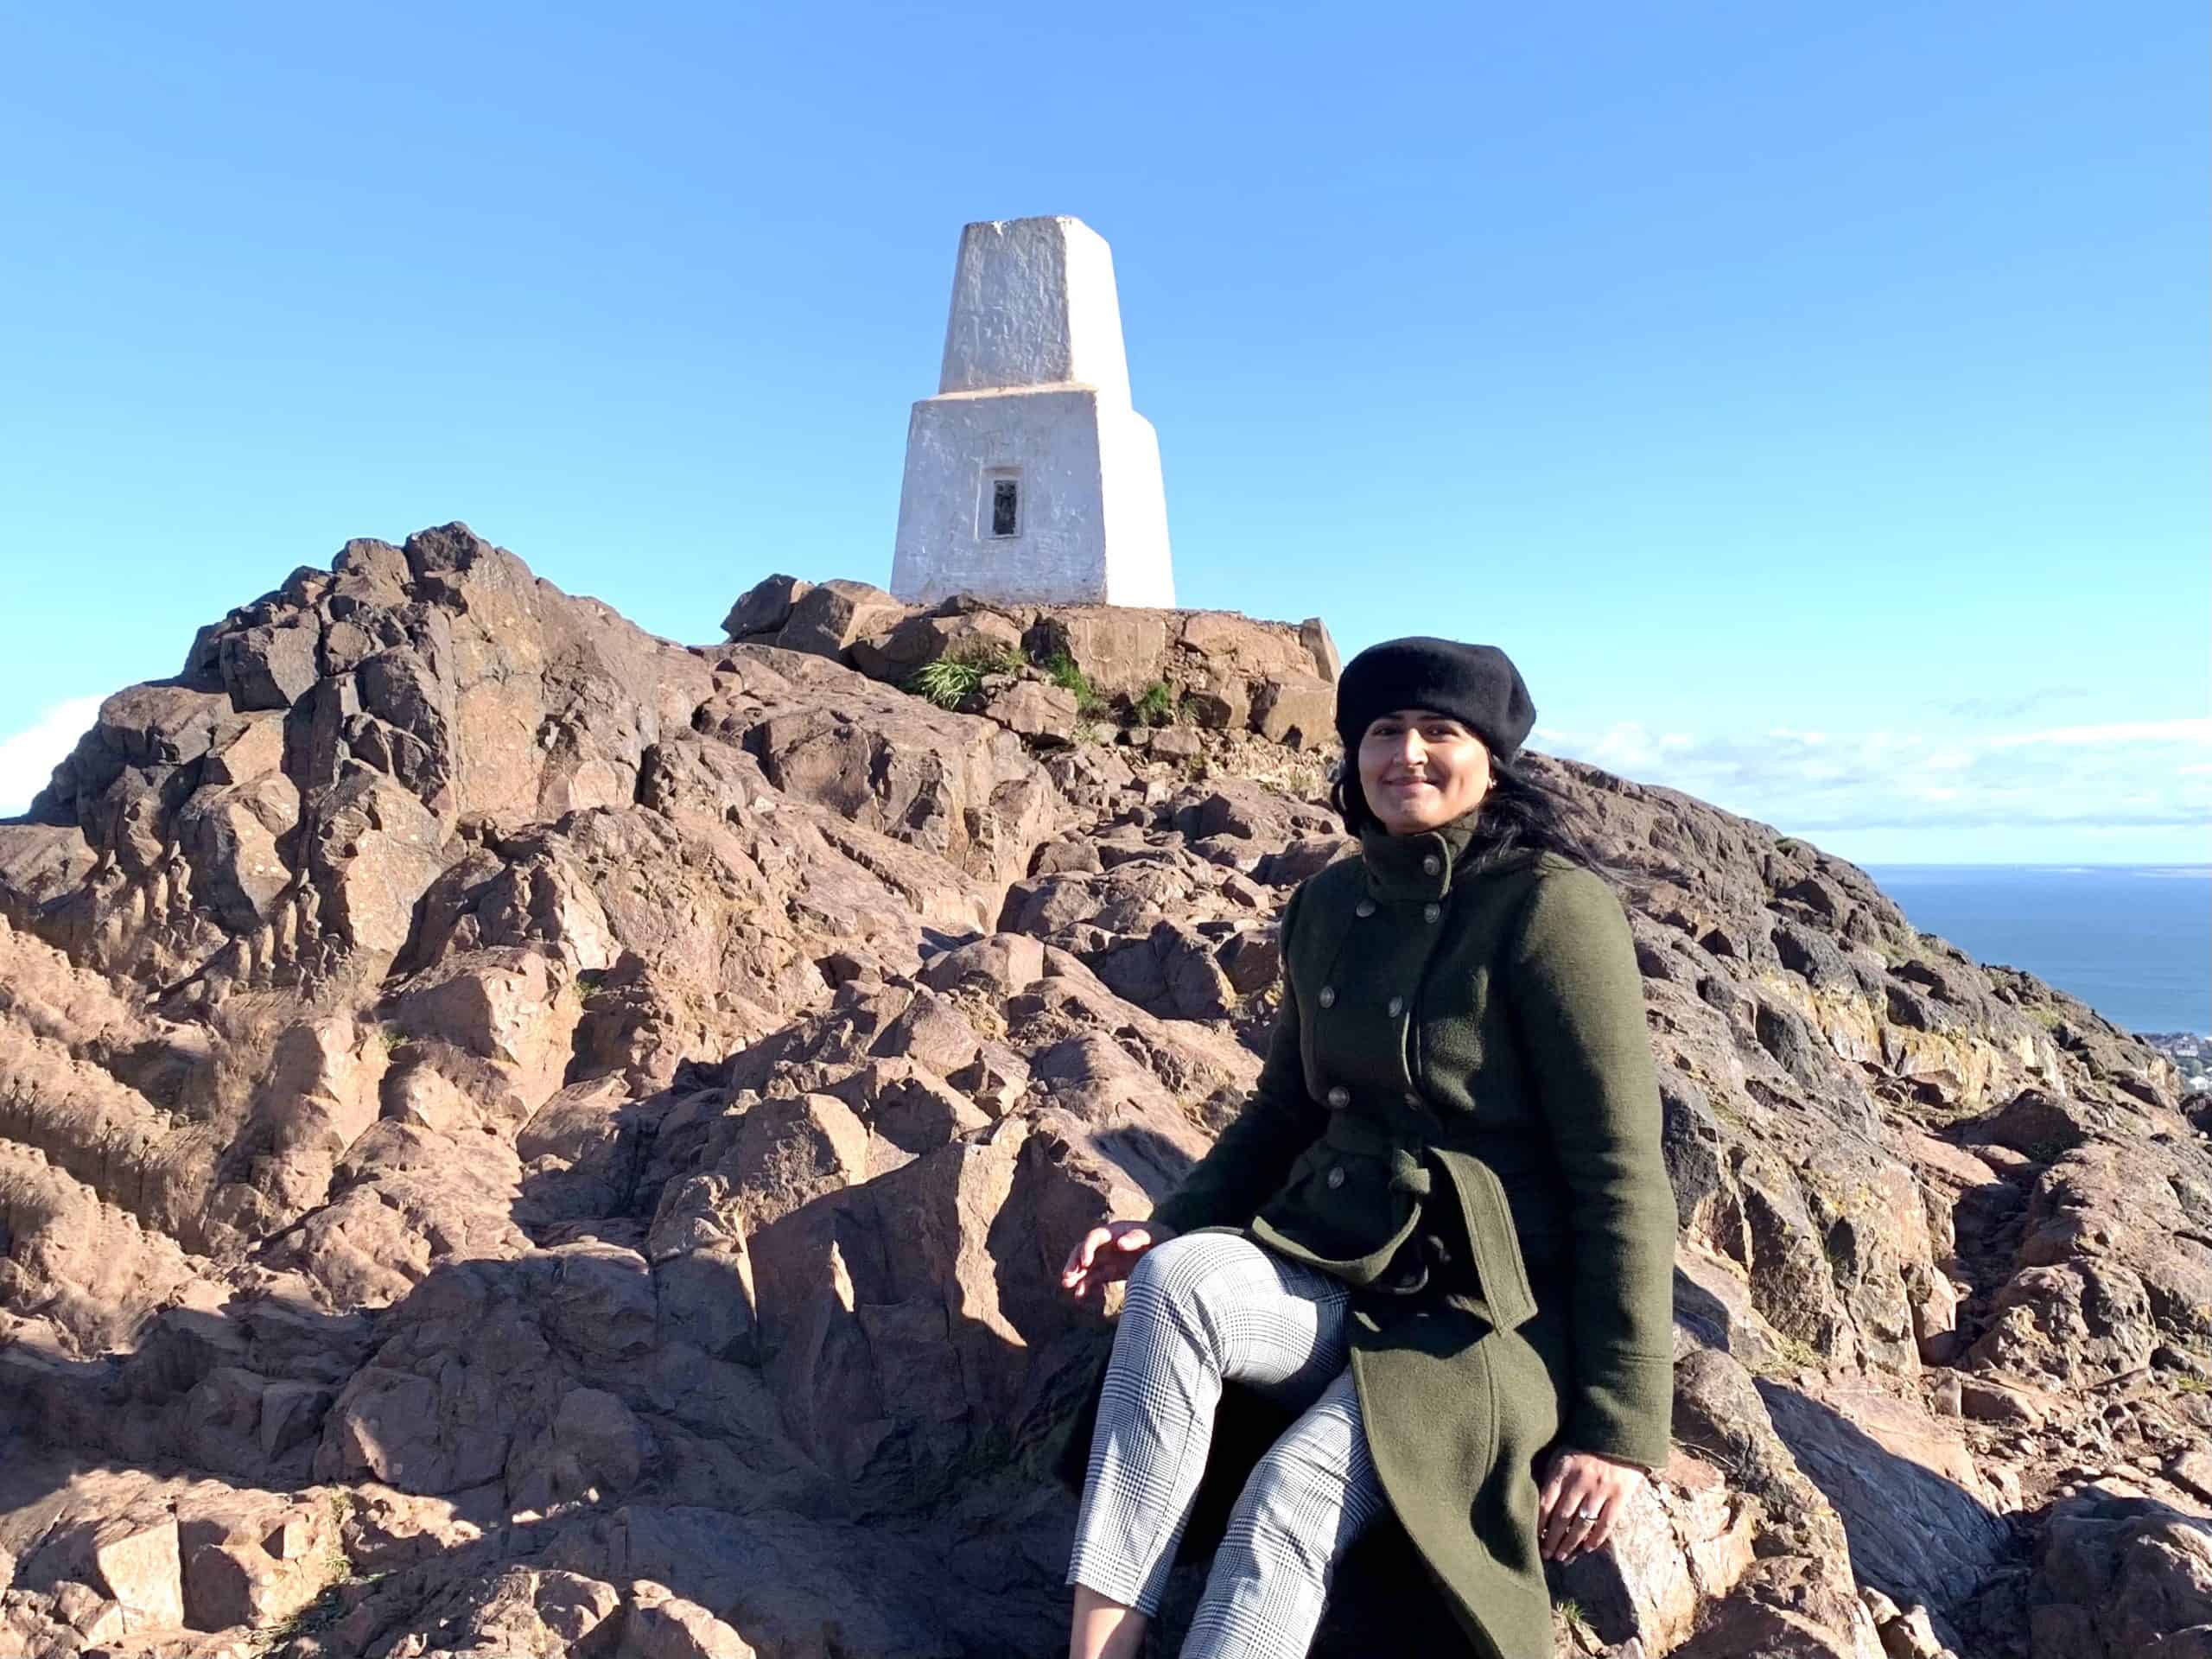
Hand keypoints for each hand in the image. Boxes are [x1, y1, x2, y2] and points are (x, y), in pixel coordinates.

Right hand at [1060, 1220, 1176, 1304]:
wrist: (1173, 1254)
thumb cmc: (1163, 1239)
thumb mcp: (1155, 1236)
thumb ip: (1138, 1237)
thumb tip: (1119, 1243)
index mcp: (1116, 1232)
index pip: (1095, 1237)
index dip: (1087, 1249)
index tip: (1084, 1263)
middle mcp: (1109, 1244)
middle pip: (1085, 1251)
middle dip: (1074, 1263)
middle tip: (1066, 1278)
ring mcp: (1110, 1258)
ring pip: (1086, 1266)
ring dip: (1075, 1275)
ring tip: (1068, 1286)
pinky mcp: (1113, 1271)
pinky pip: (1095, 1278)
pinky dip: (1086, 1285)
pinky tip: (1079, 1295)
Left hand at [1536, 1447, 1646, 1562]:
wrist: (1621, 1433)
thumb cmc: (1586, 1444)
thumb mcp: (1563, 1453)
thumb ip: (1552, 1475)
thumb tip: (1538, 1502)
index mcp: (1563, 1469)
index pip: (1546, 1502)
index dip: (1539, 1523)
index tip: (1533, 1538)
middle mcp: (1580, 1481)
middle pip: (1562, 1517)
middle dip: (1552, 1539)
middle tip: (1546, 1555)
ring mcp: (1601, 1489)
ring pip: (1582, 1524)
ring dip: (1571, 1543)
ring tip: (1562, 1556)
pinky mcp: (1620, 1495)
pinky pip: (1606, 1523)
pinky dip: (1596, 1538)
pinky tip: (1587, 1548)